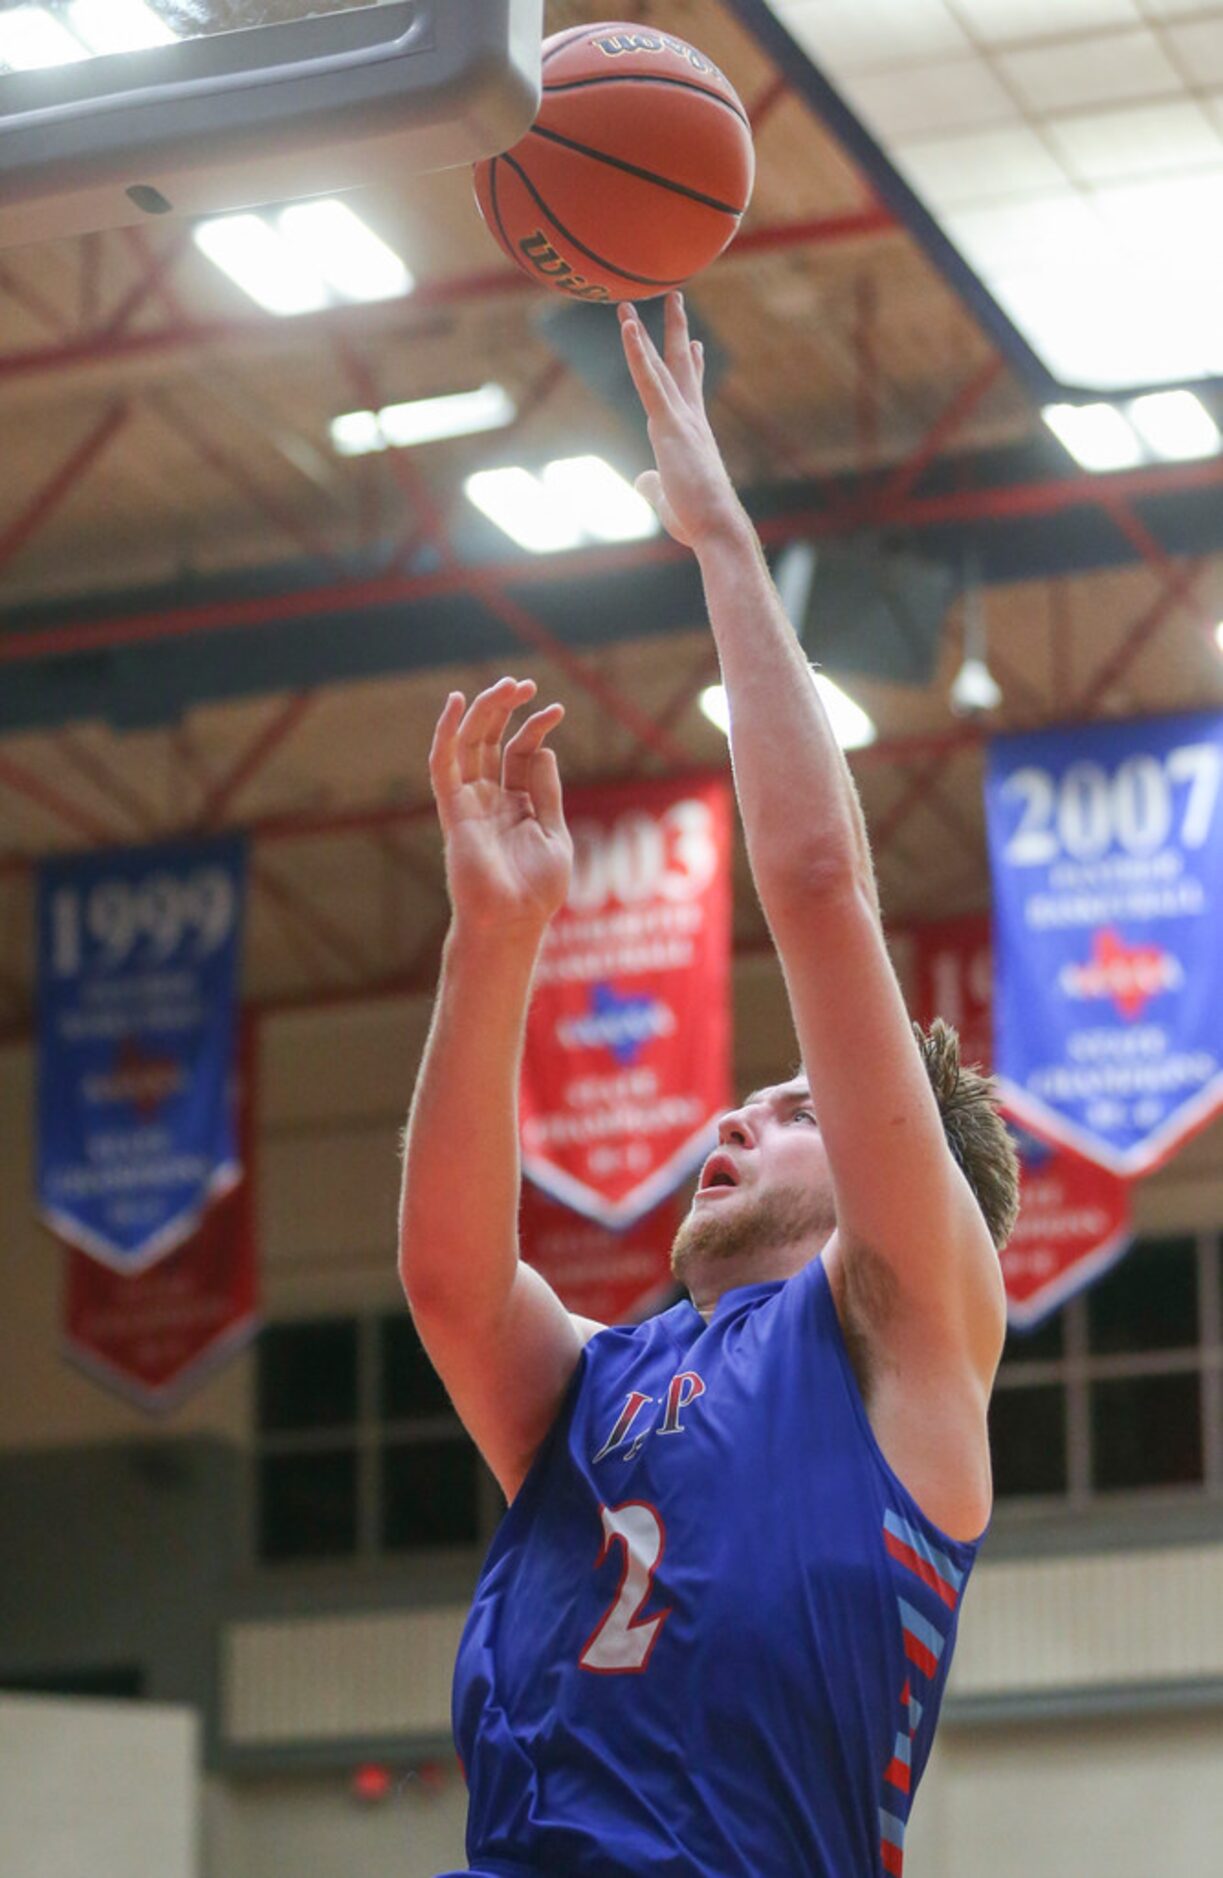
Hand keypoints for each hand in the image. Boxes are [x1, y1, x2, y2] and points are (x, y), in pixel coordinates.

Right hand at [429, 677, 571, 937]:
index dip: (536, 728)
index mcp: (516, 804)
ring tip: (508, 685)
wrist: (513, 922)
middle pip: (491, 741)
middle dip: (506, 708)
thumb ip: (547, 793)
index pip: (519, 752)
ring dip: (484, 711)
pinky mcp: (453, 811)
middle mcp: (490, 799)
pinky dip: (445, 733)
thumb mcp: (554, 835)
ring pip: (468, 745)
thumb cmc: (536, 892)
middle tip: (526, 683)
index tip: (556, 710)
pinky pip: (443, 766)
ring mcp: (469, 803)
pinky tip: (455, 703)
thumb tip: (542, 749)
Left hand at [619, 293, 744, 549]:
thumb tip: (642, 479)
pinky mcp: (669, 425)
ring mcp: (681, 419)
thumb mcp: (669, 501)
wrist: (718, 528)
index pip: (692, 392)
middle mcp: (692, 419)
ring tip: (628, 301)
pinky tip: (627, 327)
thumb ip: (654, 485)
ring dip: (643, 331)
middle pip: (680, 366)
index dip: (695, 366)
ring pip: (660, 364)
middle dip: (675, 331)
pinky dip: (637, 352)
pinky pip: (649, 380)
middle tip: (674, 298)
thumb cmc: (699, 522)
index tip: (695, 343)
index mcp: (694, 436)